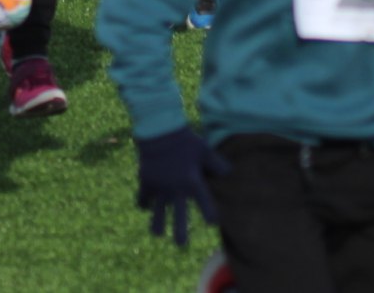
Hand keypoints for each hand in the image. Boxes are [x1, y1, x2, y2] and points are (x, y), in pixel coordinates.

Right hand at [133, 128, 228, 248]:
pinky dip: (144, 203)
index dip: (210, 214)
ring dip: (157, 224)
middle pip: (179, 217)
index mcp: (193, 182)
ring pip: (158, 213)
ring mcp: (160, 187)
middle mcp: (176, 189)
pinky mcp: (146, 182)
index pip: (205, 204)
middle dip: (180, 232)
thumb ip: (217, 164)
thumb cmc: (185, 139)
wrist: (159, 129)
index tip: (212, 222)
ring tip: (158, 234)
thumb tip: (230, 173)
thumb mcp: (204, 150)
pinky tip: (145, 206)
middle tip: (181, 244)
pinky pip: (143, 198)